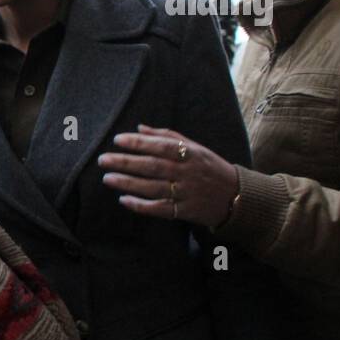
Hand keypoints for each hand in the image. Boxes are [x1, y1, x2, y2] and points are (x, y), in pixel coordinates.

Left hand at [98, 125, 238, 227]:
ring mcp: (187, 193)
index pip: (161, 146)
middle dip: (126, 162)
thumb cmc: (210, 167)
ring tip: (107, 178)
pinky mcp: (185, 211)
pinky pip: (160, 209)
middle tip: (103, 160)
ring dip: (128, 183)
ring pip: (153, 188)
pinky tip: (124, 200)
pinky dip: (141, 205)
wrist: (235, 196)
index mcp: (191, 154)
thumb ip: (168, 137)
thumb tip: (139, 128)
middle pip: (153, 167)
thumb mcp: (196, 147)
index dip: (139, 143)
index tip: (117, 140)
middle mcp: (188, 173)